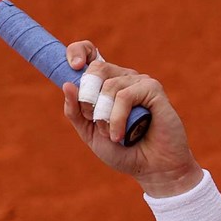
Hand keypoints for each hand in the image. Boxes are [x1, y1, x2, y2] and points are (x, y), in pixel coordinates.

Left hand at [60, 41, 201, 196]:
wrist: (152, 169)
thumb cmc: (122, 150)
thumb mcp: (89, 132)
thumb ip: (75, 112)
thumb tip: (67, 84)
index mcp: (106, 83)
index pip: (89, 53)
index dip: (77, 52)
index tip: (73, 67)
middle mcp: (123, 77)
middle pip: (95, 69)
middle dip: (87, 99)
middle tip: (94, 120)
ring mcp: (139, 82)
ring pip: (108, 86)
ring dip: (103, 116)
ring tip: (112, 135)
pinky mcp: (153, 89)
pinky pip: (124, 96)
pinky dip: (117, 118)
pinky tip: (121, 135)